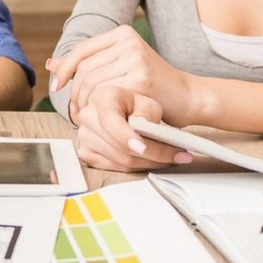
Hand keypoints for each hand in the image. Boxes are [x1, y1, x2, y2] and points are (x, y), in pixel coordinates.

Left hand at [48, 26, 192, 123]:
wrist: (187, 96)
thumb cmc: (152, 85)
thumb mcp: (120, 67)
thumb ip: (89, 63)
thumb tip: (52, 63)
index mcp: (123, 34)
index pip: (82, 49)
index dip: (65, 68)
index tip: (57, 86)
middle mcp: (128, 41)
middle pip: (84, 69)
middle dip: (74, 92)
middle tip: (75, 110)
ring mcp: (135, 59)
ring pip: (92, 83)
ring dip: (84, 103)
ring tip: (86, 115)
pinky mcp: (140, 79)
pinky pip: (105, 95)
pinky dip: (98, 109)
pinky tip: (101, 117)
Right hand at [72, 88, 192, 171]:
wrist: (131, 113)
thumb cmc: (141, 106)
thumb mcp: (150, 103)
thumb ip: (146, 112)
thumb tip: (140, 128)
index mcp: (101, 96)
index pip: (111, 121)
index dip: (127, 137)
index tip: (143, 147)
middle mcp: (87, 115)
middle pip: (120, 146)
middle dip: (153, 154)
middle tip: (178, 155)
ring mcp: (84, 135)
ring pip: (121, 160)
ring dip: (149, 162)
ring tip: (171, 158)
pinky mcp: (86, 151)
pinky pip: (114, 167)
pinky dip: (136, 167)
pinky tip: (152, 160)